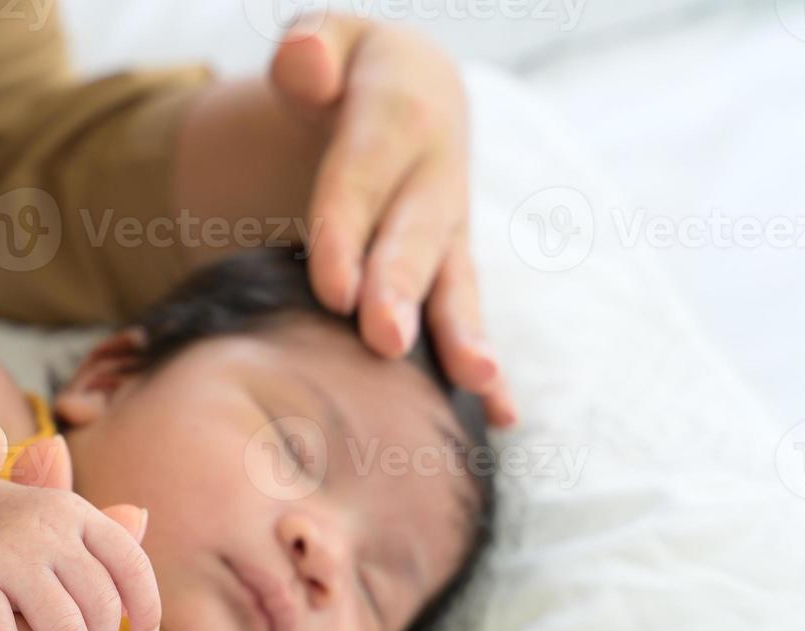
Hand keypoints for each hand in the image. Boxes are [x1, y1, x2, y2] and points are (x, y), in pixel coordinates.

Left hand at [269, 16, 515, 425]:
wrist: (413, 92)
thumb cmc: (346, 73)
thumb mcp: (328, 39)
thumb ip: (310, 48)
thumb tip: (304, 62)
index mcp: (399, 111)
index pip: (363, 172)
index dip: (347, 227)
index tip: (334, 287)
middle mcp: (434, 173)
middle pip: (413, 235)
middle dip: (401, 289)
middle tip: (385, 339)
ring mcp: (449, 224)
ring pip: (455, 281)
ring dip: (463, 334)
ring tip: (477, 381)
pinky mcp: (452, 263)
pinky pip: (468, 313)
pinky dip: (484, 363)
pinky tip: (500, 416)